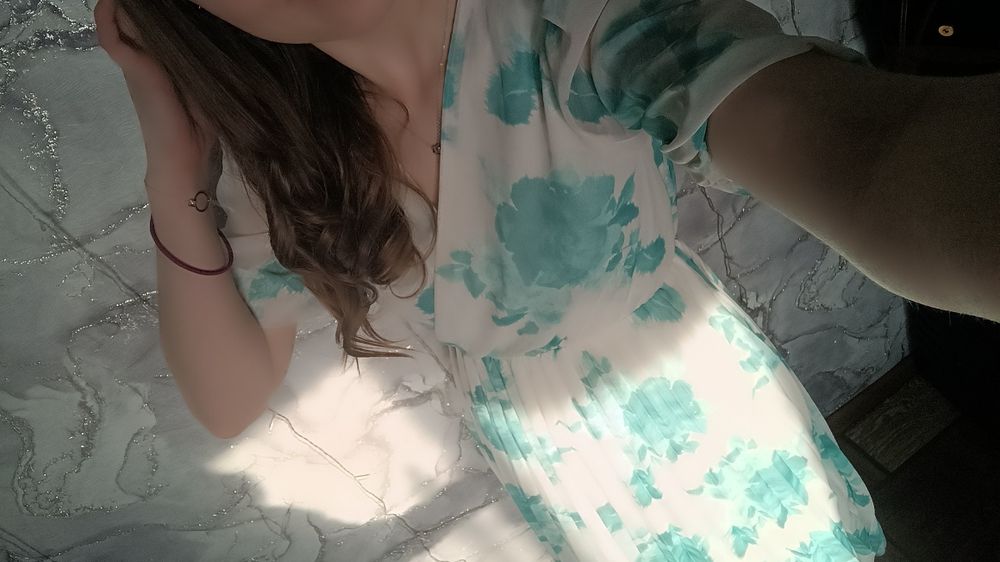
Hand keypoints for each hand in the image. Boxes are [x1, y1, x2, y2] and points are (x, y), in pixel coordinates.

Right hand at [94, 0, 217, 188]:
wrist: (186, 163)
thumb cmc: (200, 133)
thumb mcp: (204, 91)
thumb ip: (199, 67)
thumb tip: (213, 41)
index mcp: (161, 68)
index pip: (151, 31)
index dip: (154, 13)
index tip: (170, 4)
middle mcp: (144, 63)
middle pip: (134, 22)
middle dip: (141, 7)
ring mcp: (136, 67)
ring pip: (122, 24)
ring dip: (127, 8)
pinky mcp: (135, 72)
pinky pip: (113, 39)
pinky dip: (110, 18)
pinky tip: (114, 2)